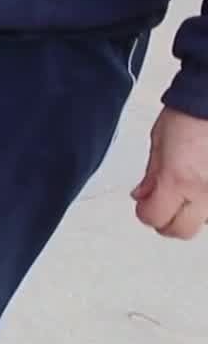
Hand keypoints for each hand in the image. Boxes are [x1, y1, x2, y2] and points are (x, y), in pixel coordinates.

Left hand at [131, 106, 207, 238]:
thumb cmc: (190, 112)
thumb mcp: (158, 142)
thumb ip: (151, 175)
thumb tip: (142, 196)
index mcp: (177, 180)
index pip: (155, 219)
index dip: (145, 213)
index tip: (144, 204)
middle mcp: (204, 190)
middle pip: (182, 230)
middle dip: (168, 222)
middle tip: (164, 207)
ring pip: (205, 222)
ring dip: (194, 213)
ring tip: (189, 193)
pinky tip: (202, 186)